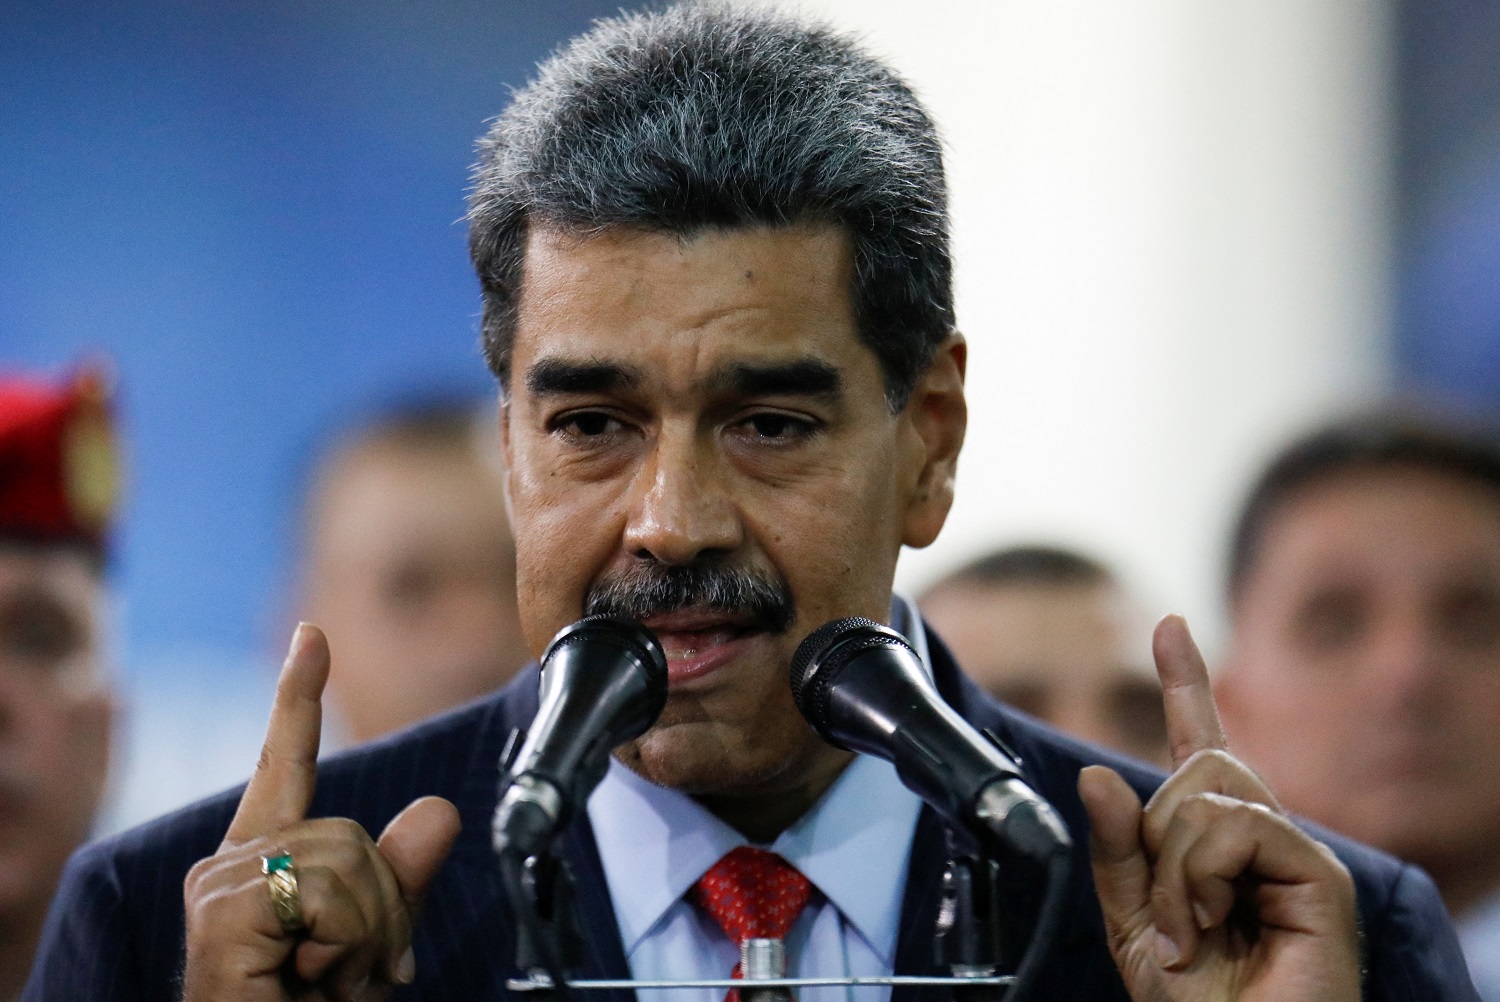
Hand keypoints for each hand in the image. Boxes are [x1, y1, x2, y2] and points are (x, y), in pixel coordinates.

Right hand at [182, 624, 461, 1000]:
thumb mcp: (370, 941)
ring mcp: (216, 885)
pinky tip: (304, 978)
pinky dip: (345, 943)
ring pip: (348, 859)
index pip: (286, 764)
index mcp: (262, 859)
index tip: (312, 634)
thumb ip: (399, 878)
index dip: (299, 697)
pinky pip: (328, 892)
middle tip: (347, 972)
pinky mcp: (219, 911)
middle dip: (379, 908)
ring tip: (323, 981)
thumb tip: (440, 811)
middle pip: (354, 832)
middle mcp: (227, 863)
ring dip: (364, 934)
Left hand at [1078, 615, 1359, 1001]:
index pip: (1200, 745)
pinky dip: (1203, 875)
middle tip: (1170, 916)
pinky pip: (1237, 826)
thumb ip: (1116, 850)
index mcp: (1216, 842)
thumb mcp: (1132, 922)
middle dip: (1156, 838)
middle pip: (1195, 767)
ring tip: (1193, 932)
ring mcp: (1295, 853)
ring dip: (1175, 868)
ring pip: (1208, 793)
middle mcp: (1262, 836)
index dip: (1185, 683)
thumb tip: (1096, 772)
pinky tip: (1213, 924)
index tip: (1169, 626)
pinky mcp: (1320, 875)